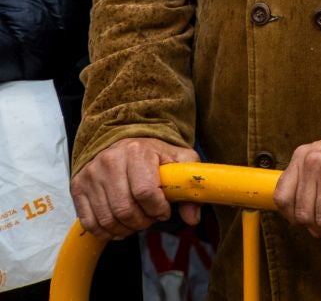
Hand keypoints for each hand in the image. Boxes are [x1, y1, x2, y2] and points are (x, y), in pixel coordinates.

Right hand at [71, 136, 200, 238]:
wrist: (123, 140)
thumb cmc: (153, 153)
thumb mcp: (179, 161)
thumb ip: (189, 187)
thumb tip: (192, 219)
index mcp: (137, 152)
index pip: (145, 192)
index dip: (157, 209)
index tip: (164, 212)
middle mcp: (110, 161)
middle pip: (125, 209)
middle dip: (142, 222)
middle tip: (150, 219)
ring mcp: (91, 175)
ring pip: (107, 219)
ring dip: (125, 229)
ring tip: (136, 223)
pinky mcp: (77, 187)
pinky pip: (89, 222)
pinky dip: (105, 232)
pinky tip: (118, 227)